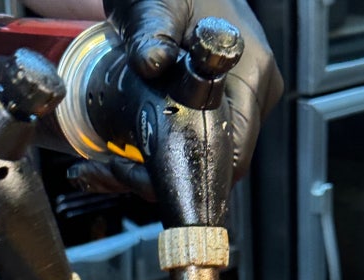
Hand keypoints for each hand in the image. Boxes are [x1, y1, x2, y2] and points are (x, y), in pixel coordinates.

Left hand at [68, 0, 282, 195]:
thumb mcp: (157, 3)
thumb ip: (152, 32)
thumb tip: (153, 62)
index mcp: (250, 75)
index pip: (232, 158)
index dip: (188, 176)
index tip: (138, 173)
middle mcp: (254, 94)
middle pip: (215, 164)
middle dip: (163, 179)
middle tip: (112, 171)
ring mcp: (239, 102)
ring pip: (203, 158)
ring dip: (157, 171)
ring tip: (108, 165)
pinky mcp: (220, 105)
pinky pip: (195, 143)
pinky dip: (161, 157)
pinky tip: (124, 155)